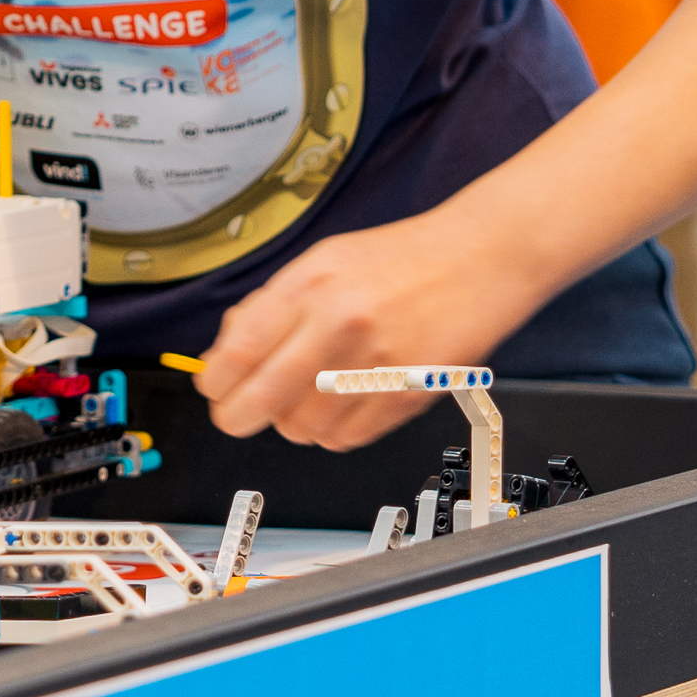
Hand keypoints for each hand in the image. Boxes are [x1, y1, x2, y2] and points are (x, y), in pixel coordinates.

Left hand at [194, 216, 559, 449]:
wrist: (480, 257)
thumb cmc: (400, 259)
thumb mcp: (322, 262)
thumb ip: (270, 307)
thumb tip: (221, 359)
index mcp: (309, 285)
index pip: (235, 354)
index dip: (215, 384)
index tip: (216, 391)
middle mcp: (338, 323)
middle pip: (260, 401)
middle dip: (238, 417)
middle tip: (239, 415)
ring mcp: (375, 362)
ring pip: (301, 428)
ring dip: (294, 423)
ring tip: (309, 398)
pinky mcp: (407, 394)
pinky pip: (347, 438)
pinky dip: (334, 432)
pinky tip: (342, 405)